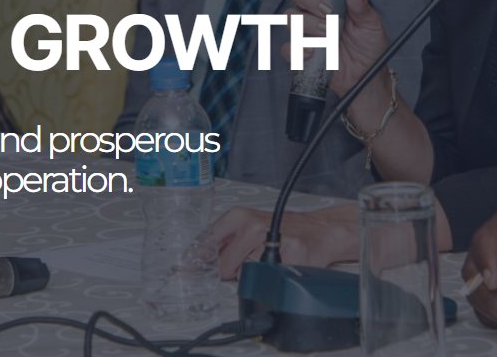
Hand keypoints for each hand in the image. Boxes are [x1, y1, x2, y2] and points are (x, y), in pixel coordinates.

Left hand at [201, 204, 359, 279]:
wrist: (319, 230)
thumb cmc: (280, 230)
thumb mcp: (247, 228)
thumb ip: (222, 244)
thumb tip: (192, 265)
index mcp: (236, 217)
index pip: (205, 244)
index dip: (190, 263)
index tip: (177, 273)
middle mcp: (251, 225)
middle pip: (223, 266)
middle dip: (230, 271)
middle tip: (248, 259)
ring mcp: (270, 240)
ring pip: (244, 275)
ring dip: (252, 275)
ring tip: (267, 259)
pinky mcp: (288, 255)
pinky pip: (267, 279)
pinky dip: (270, 277)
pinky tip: (279, 264)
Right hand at [286, 0, 387, 96]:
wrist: (366, 75)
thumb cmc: (368, 45)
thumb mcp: (371, 24)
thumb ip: (361, 6)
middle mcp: (313, 10)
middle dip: (310, 0)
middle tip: (329, 13)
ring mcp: (304, 30)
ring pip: (290, 17)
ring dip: (309, 24)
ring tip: (329, 35)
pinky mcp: (300, 52)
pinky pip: (288, 47)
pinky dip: (299, 49)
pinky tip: (314, 52)